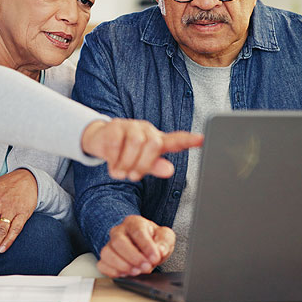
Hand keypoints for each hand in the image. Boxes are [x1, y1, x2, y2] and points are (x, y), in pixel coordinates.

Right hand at [81, 119, 202, 180]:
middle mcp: (146, 130)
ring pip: (136, 143)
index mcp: (157, 140)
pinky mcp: (115, 126)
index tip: (202, 139)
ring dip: (127, 163)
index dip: (189, 140)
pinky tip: (113, 165)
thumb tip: (170, 169)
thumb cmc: (125, 153)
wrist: (99, 141)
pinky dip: (114, 159)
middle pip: (154, 144)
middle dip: (143, 164)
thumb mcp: (141, 163)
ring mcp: (131, 126)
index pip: (176, 139)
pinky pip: (117, 144)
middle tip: (133, 176)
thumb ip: (155, 166)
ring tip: (121, 172)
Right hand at [97, 215, 174, 277]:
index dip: (146, 246)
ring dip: (122, 265)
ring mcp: (110, 245)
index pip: (137, 231)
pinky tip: (125, 274)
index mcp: (134, 222)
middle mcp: (119, 231)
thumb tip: (160, 250)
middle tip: (146, 267)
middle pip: (118, 241)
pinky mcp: (106, 259)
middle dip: (133, 257)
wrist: (145, 248)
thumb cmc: (154, 240)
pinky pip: (102, 265)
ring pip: (107, 253)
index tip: (155, 258)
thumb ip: (164, 241)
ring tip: (137, 272)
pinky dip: (112, 272)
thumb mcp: (165, 237)